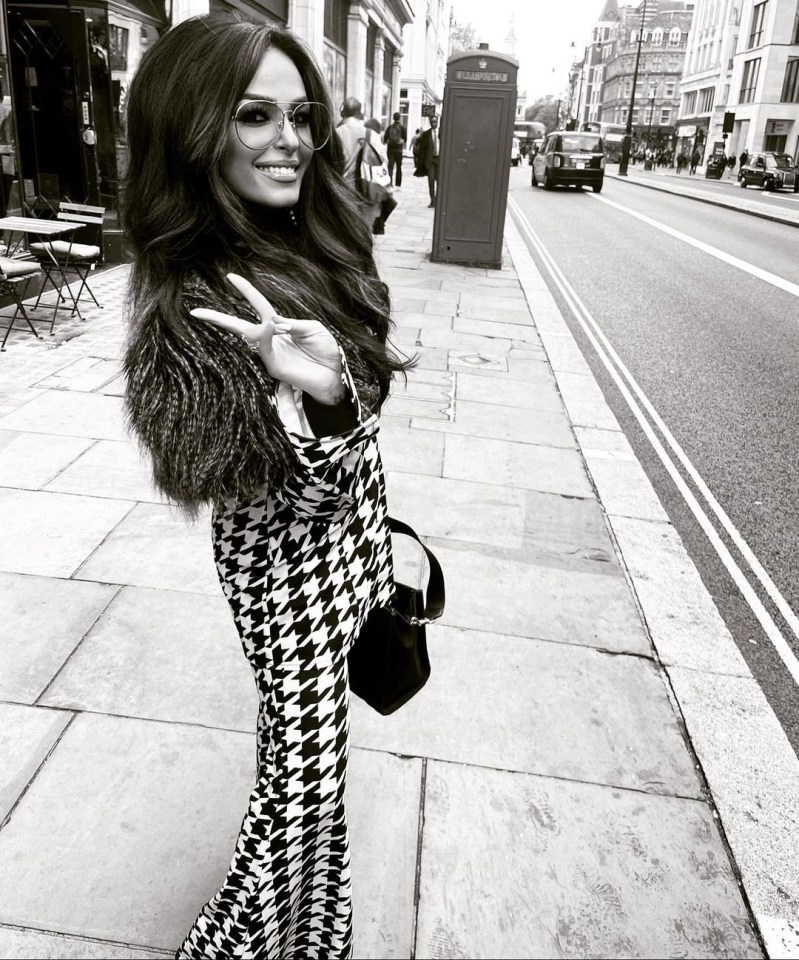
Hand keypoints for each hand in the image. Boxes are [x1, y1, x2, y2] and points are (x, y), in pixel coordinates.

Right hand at [190, 274, 344, 404]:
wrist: (335, 376)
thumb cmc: (326, 352)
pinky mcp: (275, 367)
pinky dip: (264, 336)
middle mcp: (271, 340)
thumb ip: (295, 323)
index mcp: (279, 327)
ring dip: (244, 325)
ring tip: (254, 317)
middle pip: (240, 326)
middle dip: (218, 319)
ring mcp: (271, 354)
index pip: (259, 306)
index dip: (246, 292)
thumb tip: (273, 321)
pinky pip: (264, 349)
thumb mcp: (314, 329)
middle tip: (196, 312)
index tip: (231, 277)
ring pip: (249, 337)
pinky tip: (267, 326)